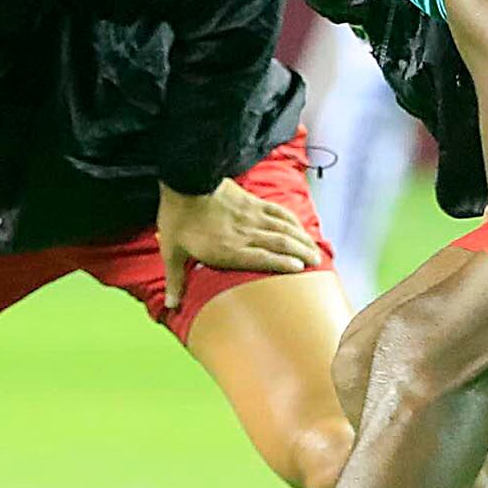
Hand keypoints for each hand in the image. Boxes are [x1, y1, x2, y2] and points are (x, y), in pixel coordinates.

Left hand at [152, 175, 322, 313]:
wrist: (186, 180)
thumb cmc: (178, 218)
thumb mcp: (172, 251)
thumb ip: (176, 280)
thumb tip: (170, 306)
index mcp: (229, 249)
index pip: (263, 259)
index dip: (283, 264)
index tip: (300, 270)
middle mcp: (246, 234)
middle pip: (281, 244)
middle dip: (301, 254)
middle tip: (316, 263)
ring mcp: (252, 216)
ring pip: (284, 228)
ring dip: (302, 238)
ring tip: (315, 249)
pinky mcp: (253, 201)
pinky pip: (278, 211)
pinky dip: (292, 220)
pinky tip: (300, 225)